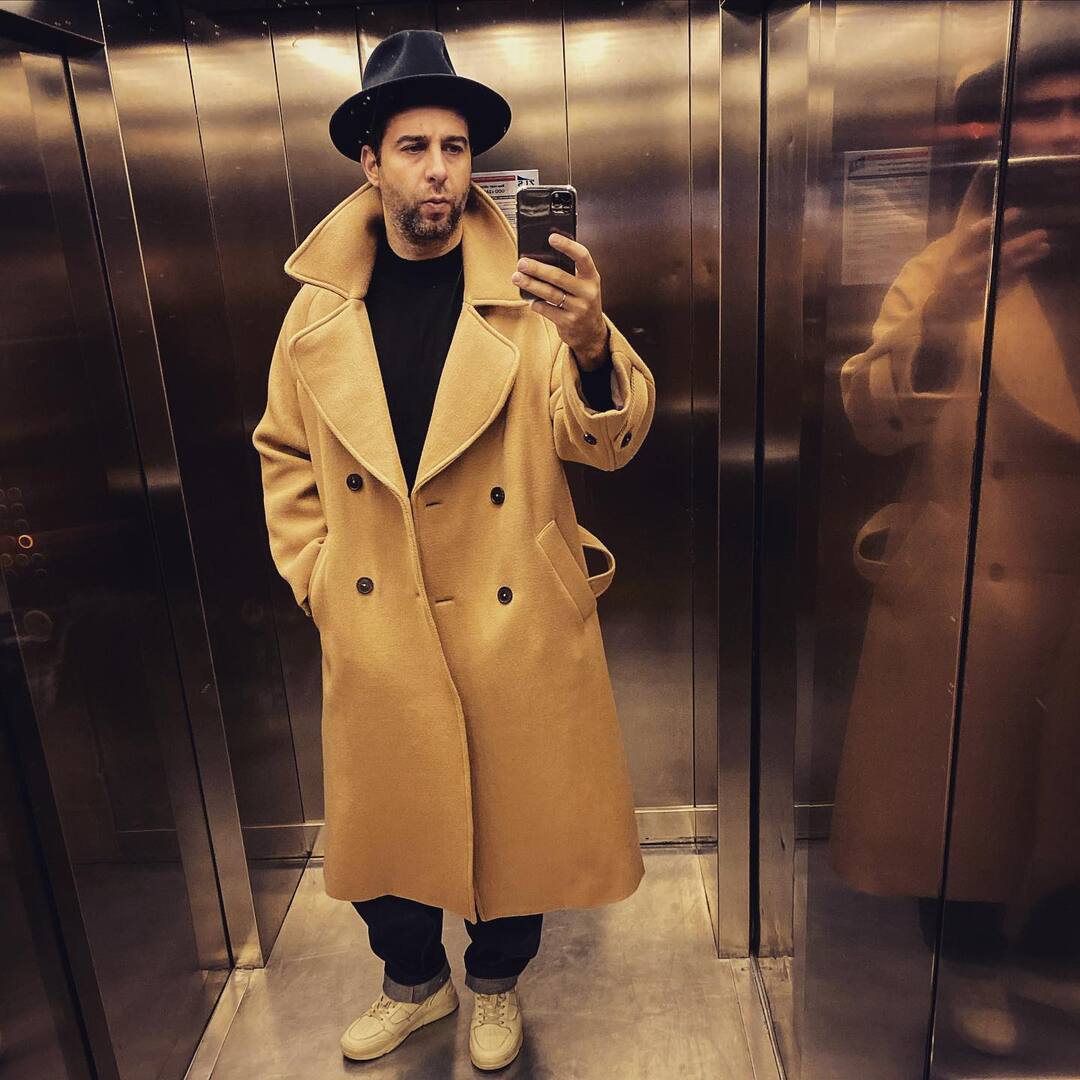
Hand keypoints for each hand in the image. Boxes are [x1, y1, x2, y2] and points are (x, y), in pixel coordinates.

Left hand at [511, 233, 608, 367]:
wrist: (591, 333)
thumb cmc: (582, 301)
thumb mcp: (583, 285)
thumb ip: (569, 272)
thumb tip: (540, 256)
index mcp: (592, 277)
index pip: (582, 256)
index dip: (567, 246)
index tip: (551, 237)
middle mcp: (588, 292)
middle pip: (559, 276)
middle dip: (537, 268)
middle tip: (521, 262)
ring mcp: (579, 309)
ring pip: (550, 293)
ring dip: (531, 284)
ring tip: (516, 277)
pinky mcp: (568, 322)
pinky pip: (547, 310)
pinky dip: (536, 304)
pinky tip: (530, 300)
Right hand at [925, 206, 1048, 324]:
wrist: (941, 306)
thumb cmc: (952, 269)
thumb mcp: (955, 246)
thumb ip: (969, 224)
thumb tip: (981, 192)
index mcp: (955, 254)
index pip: (973, 236)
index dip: (995, 223)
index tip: (1017, 212)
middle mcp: (964, 270)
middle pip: (996, 255)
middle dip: (1021, 244)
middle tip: (1042, 233)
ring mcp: (974, 287)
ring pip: (1006, 270)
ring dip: (1027, 258)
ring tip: (1044, 247)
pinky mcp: (982, 299)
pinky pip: (1006, 285)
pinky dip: (1019, 274)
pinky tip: (1028, 264)